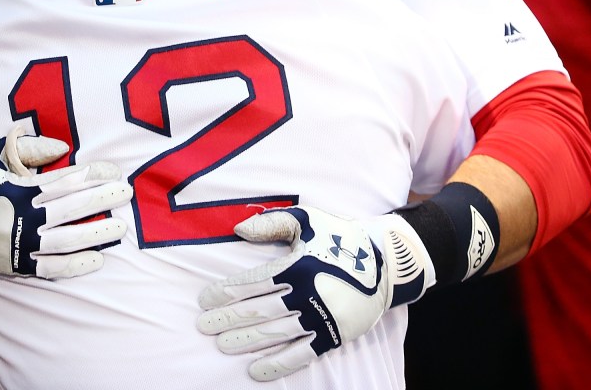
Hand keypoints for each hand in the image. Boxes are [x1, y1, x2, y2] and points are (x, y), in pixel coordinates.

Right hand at [0, 124, 132, 278]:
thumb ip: (28, 147)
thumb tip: (63, 148)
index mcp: (20, 186)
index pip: (67, 179)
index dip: (94, 174)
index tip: (116, 171)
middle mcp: (23, 216)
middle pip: (73, 207)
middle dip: (103, 199)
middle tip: (127, 194)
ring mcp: (20, 243)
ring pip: (68, 239)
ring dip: (97, 232)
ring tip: (120, 227)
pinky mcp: (15, 264)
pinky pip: (51, 268)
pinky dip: (75, 265)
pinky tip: (97, 259)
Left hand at [196, 206, 433, 381]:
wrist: (386, 262)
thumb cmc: (340, 237)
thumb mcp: (309, 220)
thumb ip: (272, 224)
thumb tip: (238, 229)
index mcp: (298, 265)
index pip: (254, 282)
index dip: (227, 292)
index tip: (206, 300)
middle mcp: (308, 293)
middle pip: (259, 310)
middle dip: (228, 319)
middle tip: (204, 326)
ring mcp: (321, 317)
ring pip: (276, 334)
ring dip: (246, 341)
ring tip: (222, 346)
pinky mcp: (334, 335)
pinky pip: (302, 354)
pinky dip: (278, 364)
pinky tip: (256, 370)